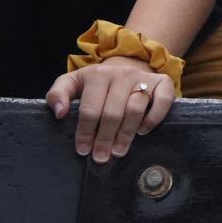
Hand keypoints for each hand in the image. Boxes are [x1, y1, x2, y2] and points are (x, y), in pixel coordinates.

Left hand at [47, 56, 175, 162]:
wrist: (126, 66)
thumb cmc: (96, 83)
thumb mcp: (73, 83)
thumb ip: (58, 94)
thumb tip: (59, 113)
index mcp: (97, 75)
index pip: (90, 108)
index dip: (85, 132)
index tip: (83, 150)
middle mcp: (121, 74)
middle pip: (113, 112)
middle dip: (105, 138)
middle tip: (101, 157)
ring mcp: (143, 77)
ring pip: (135, 109)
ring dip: (126, 134)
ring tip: (118, 151)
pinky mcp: (163, 82)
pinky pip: (163, 100)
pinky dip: (154, 118)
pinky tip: (142, 131)